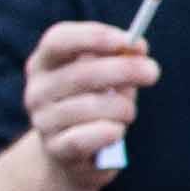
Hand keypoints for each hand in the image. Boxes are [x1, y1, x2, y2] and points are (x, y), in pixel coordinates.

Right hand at [14, 15, 157, 174]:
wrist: (71, 153)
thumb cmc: (94, 103)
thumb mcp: (107, 76)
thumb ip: (120, 58)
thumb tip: (136, 47)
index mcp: (44, 63)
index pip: (59, 40)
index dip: (93, 37)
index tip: (127, 40)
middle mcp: (37, 90)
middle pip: (81, 73)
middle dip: (123, 70)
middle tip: (152, 72)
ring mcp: (42, 121)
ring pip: (91, 107)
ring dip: (122, 108)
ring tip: (127, 112)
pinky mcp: (55, 149)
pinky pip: (87, 137)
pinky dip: (110, 132)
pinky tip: (117, 131)